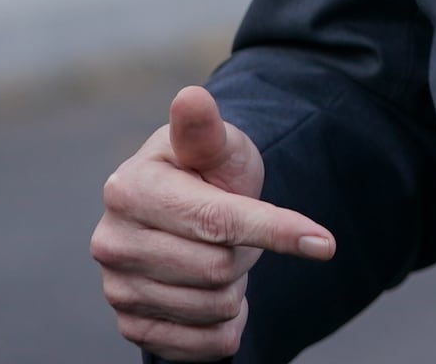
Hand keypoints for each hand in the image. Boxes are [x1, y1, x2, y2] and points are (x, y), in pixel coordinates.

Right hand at [90, 84, 335, 359]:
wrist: (185, 213)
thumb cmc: (208, 174)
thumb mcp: (218, 147)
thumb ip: (206, 130)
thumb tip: (192, 97)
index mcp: (129, 189)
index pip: (216, 221)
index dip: (273, 230)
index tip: (324, 242)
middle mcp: (111, 242)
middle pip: (217, 269)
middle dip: (246, 252)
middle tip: (237, 232)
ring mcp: (116, 288)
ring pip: (215, 307)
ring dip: (236, 286)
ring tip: (221, 255)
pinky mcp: (131, 326)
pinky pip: (205, 345)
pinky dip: (227, 323)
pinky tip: (215, 294)